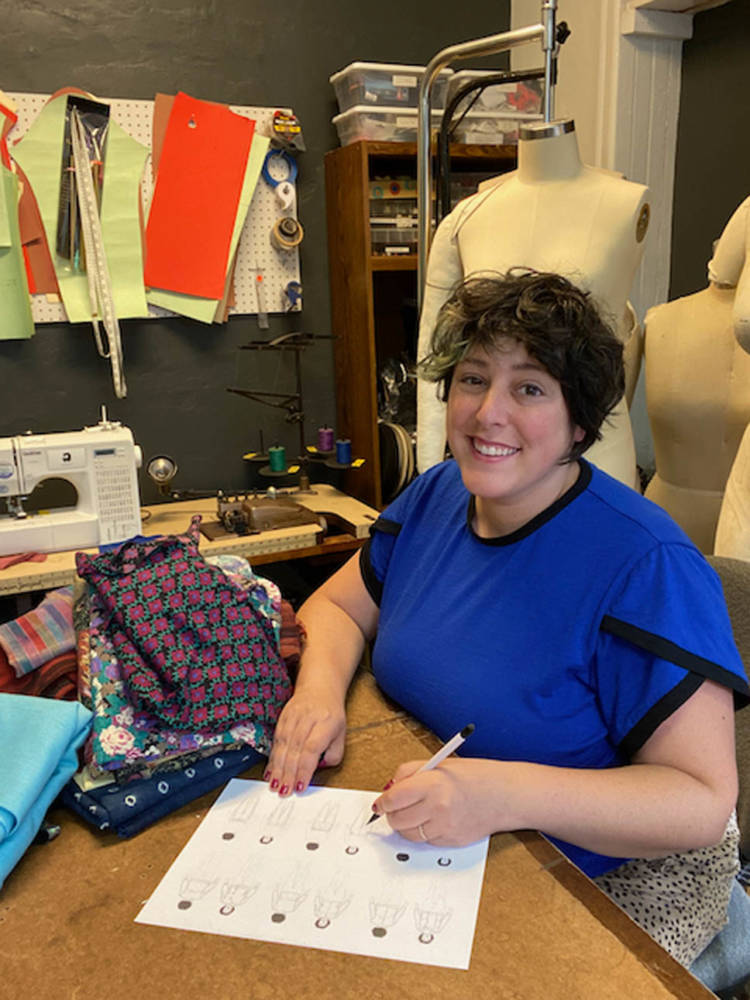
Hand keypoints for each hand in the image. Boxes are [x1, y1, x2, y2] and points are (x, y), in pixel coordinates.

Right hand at [265, 683, 346, 796]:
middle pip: (295, 749)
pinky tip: (270, 772)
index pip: (312, 749)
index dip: (304, 769)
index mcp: (326, 723)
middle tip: (284, 792)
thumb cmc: (331, 713)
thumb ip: (334, 754)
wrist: (319, 687)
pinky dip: (272, 758)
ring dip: (278, 768)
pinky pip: (276, 740)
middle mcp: (307, 719)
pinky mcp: (282, 718)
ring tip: (275, 786)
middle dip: (288, 773)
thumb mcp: (341, 734)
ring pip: (283, 746)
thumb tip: (317, 769)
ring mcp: (293, 717)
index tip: (300, 786)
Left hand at [371, 757, 509, 845]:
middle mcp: (437, 808)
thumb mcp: (439, 764)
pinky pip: (426, 841)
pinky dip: (424, 832)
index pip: (393, 799)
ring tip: (416, 812)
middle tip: (397, 807)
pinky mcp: (451, 841)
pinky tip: (435, 819)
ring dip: (406, 825)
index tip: (381, 802)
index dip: (383, 802)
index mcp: (432, 784)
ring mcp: (444, 828)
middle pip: (397, 820)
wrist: (504, 795)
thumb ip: (410, 773)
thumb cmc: (474, 776)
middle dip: (392, 814)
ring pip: (409, 834)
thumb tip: (389, 789)